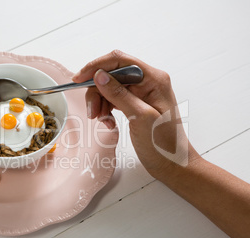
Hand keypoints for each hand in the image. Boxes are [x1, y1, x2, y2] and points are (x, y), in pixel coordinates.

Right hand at [73, 50, 199, 177]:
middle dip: (97, 91)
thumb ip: (119, 94)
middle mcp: (148, 81)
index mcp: (154, 79)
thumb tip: (99, 75)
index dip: (96, 66)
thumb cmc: (163, 144)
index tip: (78, 79)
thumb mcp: (140, 117)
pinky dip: (106, 109)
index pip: (120, 60)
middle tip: (91, 112)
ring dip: (100, 103)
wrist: (172, 164)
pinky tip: (108, 122)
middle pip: (112, 74)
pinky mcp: (135, 103)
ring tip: (102, 121)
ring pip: (109, 87)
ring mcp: (142, 92)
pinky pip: (113, 99)